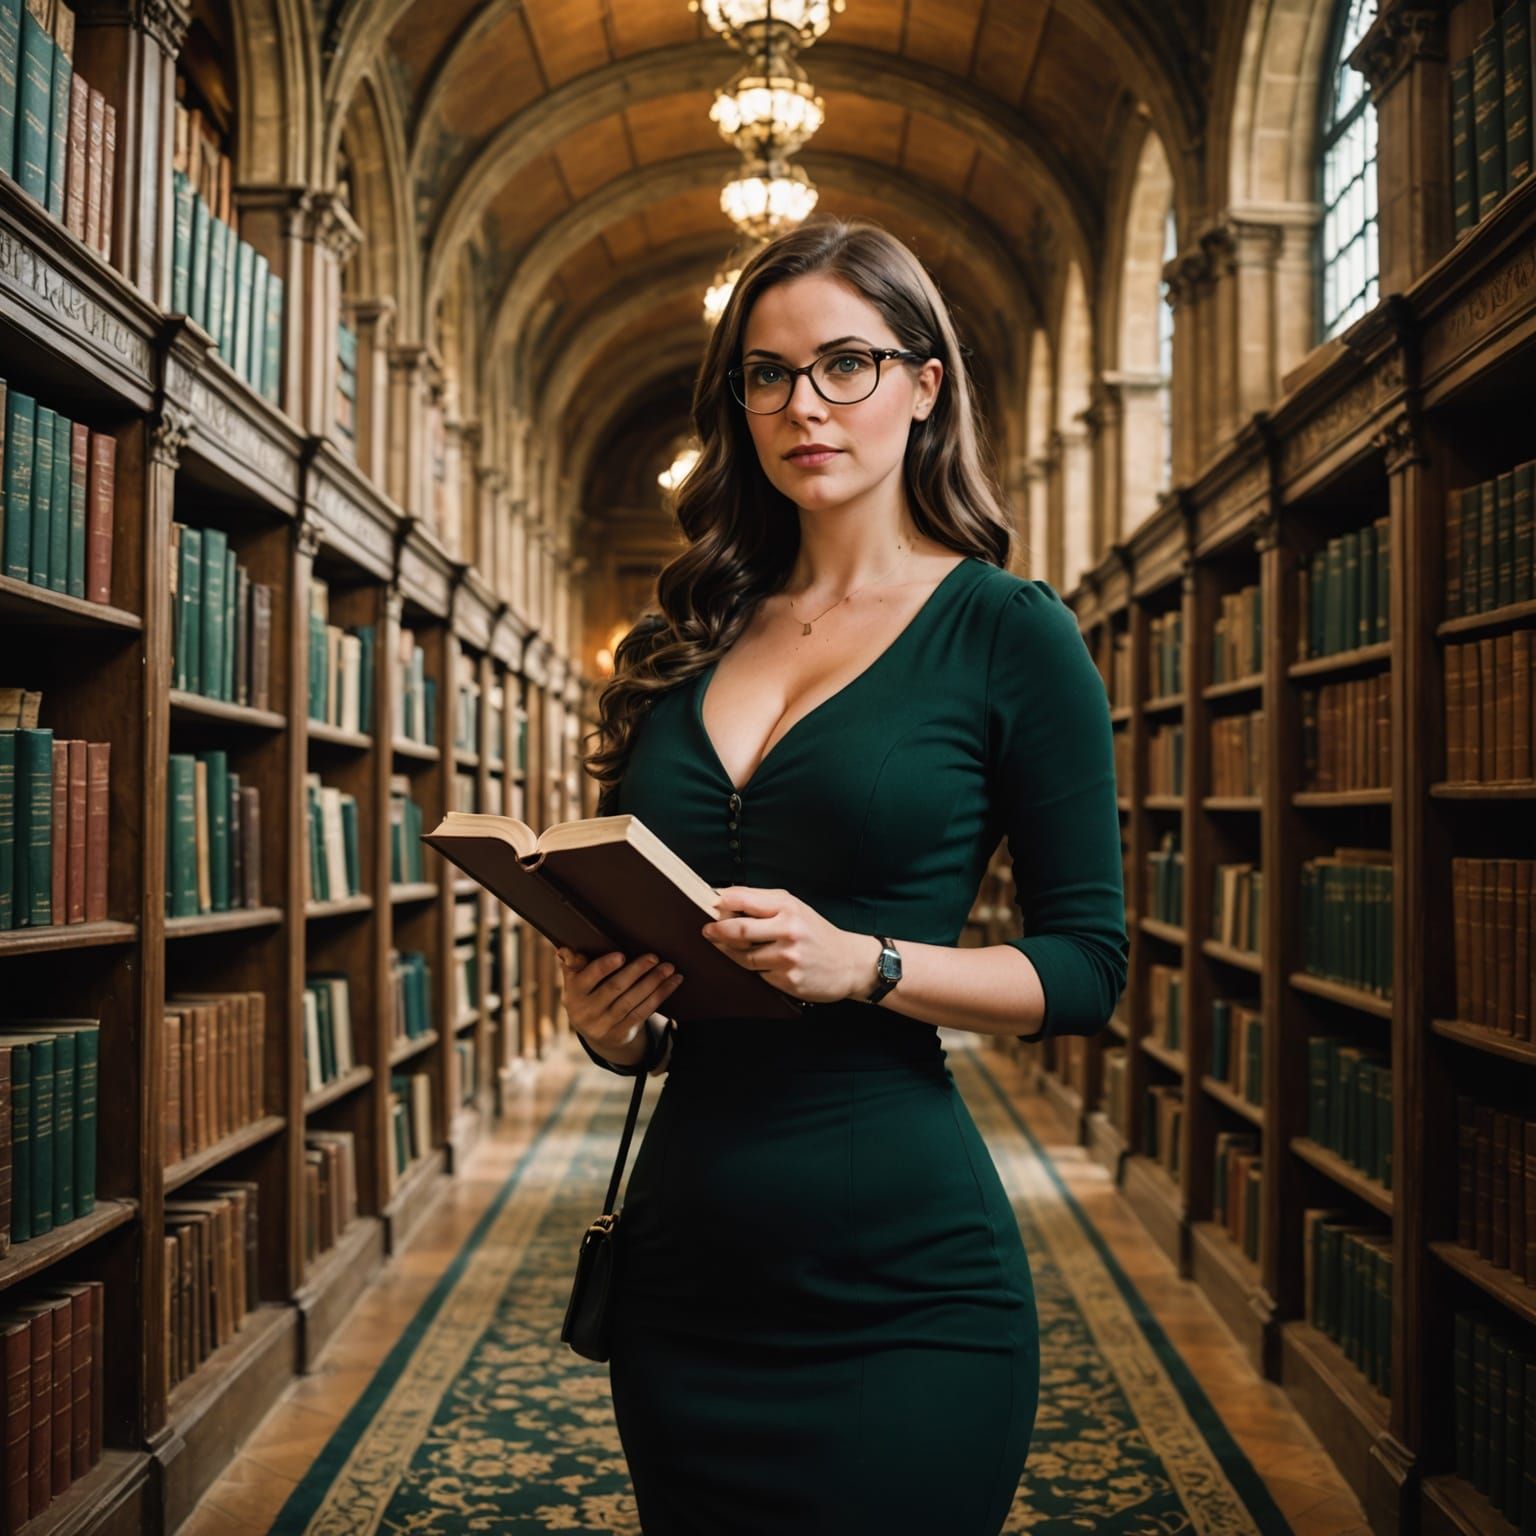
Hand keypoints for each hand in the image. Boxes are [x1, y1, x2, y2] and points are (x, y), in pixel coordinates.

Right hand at [554, 947, 683, 1059]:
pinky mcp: (622, 1033)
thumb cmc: (586, 994)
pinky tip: (673, 983)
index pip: (588, 979)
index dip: (604, 967)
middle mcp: (586, 1013)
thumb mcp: (574, 982)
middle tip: (653, 957)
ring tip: (669, 968)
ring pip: (632, 1001)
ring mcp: (604, 1026)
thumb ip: (572, 965)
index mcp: (573, 995)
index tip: (622, 955)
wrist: (595, 1032)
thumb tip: (564, 950)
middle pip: (615, 989)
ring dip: (653, 983)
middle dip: (636, 971)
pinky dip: (660, 996)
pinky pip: (644, 1012)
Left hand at [701, 886, 873, 1004]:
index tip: (708, 905)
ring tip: (730, 947)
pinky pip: (758, 975)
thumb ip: (762, 901)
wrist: (849, 964)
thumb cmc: (816, 933)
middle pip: (738, 931)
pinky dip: (756, 969)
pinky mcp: (789, 980)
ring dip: (731, 953)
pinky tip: (765, 964)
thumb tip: (725, 897)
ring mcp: (788, 958)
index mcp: (788, 907)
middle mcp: (789, 931)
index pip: (744, 900)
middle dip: (717, 930)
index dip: (721, 902)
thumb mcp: (795, 908)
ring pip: (744, 957)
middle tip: (707, 931)